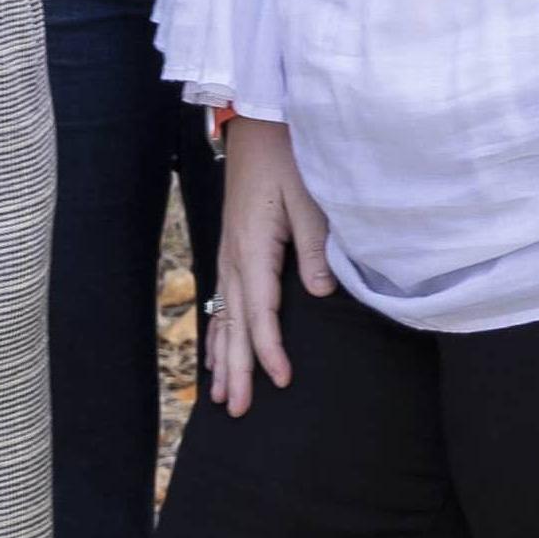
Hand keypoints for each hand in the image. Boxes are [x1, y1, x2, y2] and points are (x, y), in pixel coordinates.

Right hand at [206, 117, 333, 416]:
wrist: (259, 128)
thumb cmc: (288, 161)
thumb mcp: (310, 202)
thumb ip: (314, 250)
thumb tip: (322, 293)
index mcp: (253, 249)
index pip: (260, 313)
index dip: (269, 350)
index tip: (281, 380)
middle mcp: (233, 258)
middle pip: (234, 325)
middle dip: (236, 369)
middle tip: (237, 409)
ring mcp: (228, 255)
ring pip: (222, 317)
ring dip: (222, 358)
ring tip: (221, 396)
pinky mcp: (231, 250)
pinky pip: (221, 302)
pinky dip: (218, 333)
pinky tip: (216, 353)